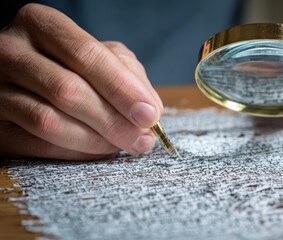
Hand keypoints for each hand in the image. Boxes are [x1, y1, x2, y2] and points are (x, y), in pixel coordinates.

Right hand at [0, 4, 162, 159]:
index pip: (86, 55)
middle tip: (142, 138)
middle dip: (113, 120)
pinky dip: (75, 152)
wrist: (23, 76)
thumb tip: (149, 112)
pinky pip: (36, 145)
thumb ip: (127, 75)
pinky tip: (97, 149)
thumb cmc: (70, 64)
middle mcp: (10, 51)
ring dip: (96, 140)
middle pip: (68, 90)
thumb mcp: (100, 55)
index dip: (121, 88)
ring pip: (49, 121)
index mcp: (40, 24)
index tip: (149, 114)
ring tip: (123, 144)